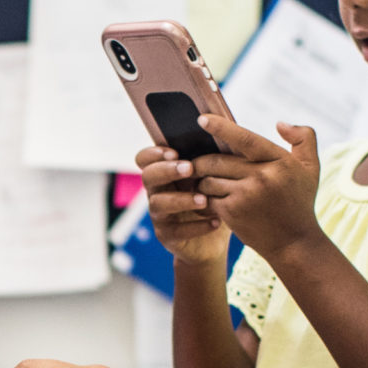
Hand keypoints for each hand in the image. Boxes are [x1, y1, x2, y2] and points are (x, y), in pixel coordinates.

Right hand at [134, 143, 230, 264]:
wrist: (215, 240)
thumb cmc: (215, 199)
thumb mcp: (215, 176)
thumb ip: (213, 156)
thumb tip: (222, 127)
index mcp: (165, 173)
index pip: (144, 158)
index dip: (153, 153)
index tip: (173, 151)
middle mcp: (157, 191)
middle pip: (148, 176)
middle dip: (167, 170)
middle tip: (189, 168)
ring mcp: (159, 215)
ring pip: (158, 204)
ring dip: (181, 199)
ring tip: (204, 199)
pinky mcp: (167, 236)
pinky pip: (176, 231)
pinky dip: (196, 226)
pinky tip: (216, 222)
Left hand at [182, 117, 326, 257]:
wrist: (294, 243)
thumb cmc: (300, 202)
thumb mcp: (310, 168)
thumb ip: (303, 138)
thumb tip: (280, 123)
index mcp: (278, 161)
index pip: (244, 139)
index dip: (221, 127)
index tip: (201, 119)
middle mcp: (261, 177)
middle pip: (217, 160)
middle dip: (201, 160)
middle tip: (193, 161)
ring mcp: (245, 196)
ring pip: (208, 179)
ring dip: (201, 179)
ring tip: (201, 181)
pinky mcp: (232, 213)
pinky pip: (206, 198)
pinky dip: (202, 197)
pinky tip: (204, 198)